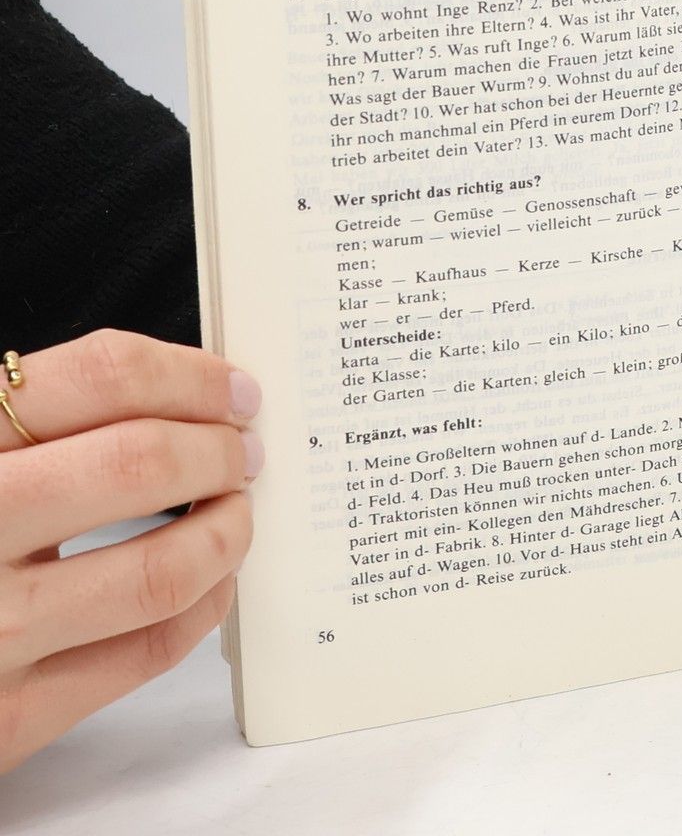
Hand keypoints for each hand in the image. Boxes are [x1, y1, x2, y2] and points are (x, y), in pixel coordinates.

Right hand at [0, 329, 262, 771]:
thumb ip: (39, 421)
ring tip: (233, 512)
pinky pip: (146, 652)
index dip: (191, 377)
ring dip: (225, 531)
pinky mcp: (7, 720)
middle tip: (242, 451)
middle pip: (138, 464)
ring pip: (160, 569)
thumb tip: (184, 394)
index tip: (234, 390)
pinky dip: (204, 605)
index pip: (99, 377)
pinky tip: (209, 581)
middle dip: (218, 450)